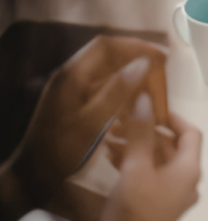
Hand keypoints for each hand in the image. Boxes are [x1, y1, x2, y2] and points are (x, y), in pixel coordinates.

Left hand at [9, 35, 167, 211]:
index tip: (160, 57)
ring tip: (152, 94)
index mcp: (72, 75)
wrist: (34, 173)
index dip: (135, 46)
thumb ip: (117, 91)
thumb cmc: (61, 150)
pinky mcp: (75, 101)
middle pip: (109, 56)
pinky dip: (123, 92)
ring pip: (108, 72)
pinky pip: (103, 87)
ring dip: (132, 78)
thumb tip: (143, 63)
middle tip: (160, 79)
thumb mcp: (92, 122)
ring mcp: (72, 88)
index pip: (107, 46)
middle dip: (137, 63)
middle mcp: (71, 76)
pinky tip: (135, 107)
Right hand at [99, 94, 200, 220]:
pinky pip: (150, 174)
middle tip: (116, 121)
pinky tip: (109, 157)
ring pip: (158, 160)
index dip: (172, 116)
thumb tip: (144, 99)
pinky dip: (134, 162)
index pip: (191, 133)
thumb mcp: (135, 169)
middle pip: (172, 146)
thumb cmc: (133, 214)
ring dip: (136, 145)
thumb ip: (141, 134)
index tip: (147, 105)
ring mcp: (173, 194)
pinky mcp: (157, 204)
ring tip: (107, 137)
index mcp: (189, 170)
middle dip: (146, 130)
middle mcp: (187, 180)